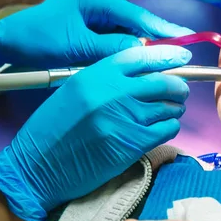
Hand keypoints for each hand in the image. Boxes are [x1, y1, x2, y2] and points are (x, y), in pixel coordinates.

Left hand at [0, 0, 192, 67]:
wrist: (10, 40)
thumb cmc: (39, 39)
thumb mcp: (78, 47)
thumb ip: (113, 48)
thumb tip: (144, 50)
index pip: (141, 17)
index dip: (167, 31)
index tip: (189, 41)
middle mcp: (104, 2)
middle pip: (140, 24)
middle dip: (157, 41)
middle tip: (180, 56)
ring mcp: (100, 13)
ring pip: (131, 33)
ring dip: (141, 48)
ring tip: (161, 61)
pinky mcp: (96, 24)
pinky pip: (119, 38)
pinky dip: (127, 49)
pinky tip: (136, 60)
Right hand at [0, 45, 191, 220]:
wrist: (39, 165)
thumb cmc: (56, 127)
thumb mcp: (77, 89)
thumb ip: (109, 79)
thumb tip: (147, 74)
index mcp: (98, 74)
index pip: (142, 56)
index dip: (167, 55)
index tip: (182, 57)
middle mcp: (114, 92)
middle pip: (163, 82)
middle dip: (178, 86)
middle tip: (180, 91)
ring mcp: (126, 118)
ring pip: (169, 106)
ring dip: (175, 108)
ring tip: (171, 110)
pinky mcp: (133, 143)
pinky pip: (167, 129)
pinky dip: (171, 126)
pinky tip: (163, 127)